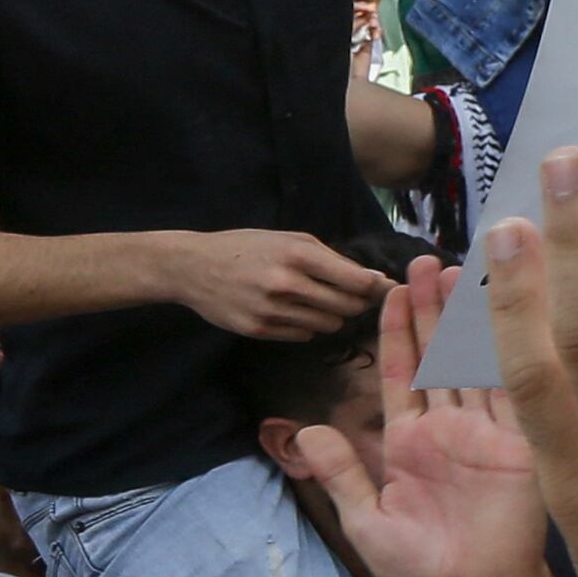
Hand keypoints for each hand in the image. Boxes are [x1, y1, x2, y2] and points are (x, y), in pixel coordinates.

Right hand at [168, 230, 386, 340]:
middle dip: (356, 303)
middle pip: (347, 307)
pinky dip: (307, 326)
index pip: (357, 281)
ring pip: (329, 324)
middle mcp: (286, 284)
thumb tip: (376, 280)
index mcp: (299, 255)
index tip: (384, 290)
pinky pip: (304, 336)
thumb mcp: (292, 240)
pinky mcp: (257, 330)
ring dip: (331, 315)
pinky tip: (293, 311)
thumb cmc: (249, 247)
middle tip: (349, 296)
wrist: (192, 267)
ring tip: (315, 301)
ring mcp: (271, 310)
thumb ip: (334, 259)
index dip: (376, 288)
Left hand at [291, 261, 567, 576]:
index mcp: (410, 444)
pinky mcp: (524, 440)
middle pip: (439, 356)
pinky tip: (508, 314)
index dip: (396, 332)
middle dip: (431, 310)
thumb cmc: (421, 568)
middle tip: (426, 261)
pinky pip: (516, 387)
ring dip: (467, 319)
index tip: (390, 290)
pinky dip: (511, 350)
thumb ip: (341, 474)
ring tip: (458, 272)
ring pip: (476, 361)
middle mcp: (450, 428)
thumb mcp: (366, 521)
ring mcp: (490, 431)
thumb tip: (305, 428)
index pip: (401, 375)